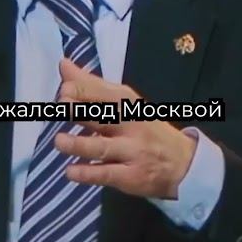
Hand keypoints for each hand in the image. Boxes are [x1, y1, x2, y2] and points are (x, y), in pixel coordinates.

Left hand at [53, 58, 196, 199]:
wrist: (183, 163)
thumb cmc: (145, 127)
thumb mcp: (125, 102)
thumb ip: (92, 86)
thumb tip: (63, 65)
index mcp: (128, 104)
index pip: (105, 94)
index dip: (84, 91)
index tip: (64, 89)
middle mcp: (131, 126)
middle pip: (105, 116)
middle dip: (82, 110)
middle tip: (61, 105)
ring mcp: (132, 152)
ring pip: (103, 148)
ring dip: (80, 145)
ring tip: (59, 141)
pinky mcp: (130, 177)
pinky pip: (107, 174)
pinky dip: (88, 173)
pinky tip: (70, 171)